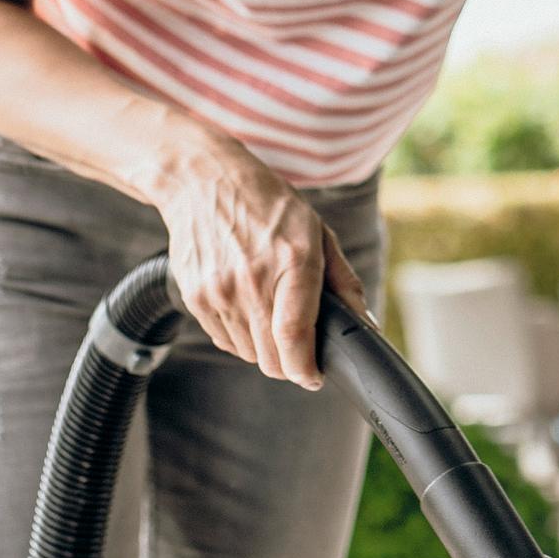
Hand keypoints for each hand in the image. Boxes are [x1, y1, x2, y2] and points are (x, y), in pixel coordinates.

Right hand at [150, 128, 368, 388]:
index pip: (294, 335)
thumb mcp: (317, 231)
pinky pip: (224, 340)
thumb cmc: (267, 204)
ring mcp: (218, 290)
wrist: (204, 181)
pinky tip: (244, 302)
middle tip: (298, 344)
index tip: (314, 376)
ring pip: (248, 354)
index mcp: (291, 261)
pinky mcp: (195, 297)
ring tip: (267, 309)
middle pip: (272, 357)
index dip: (306, 369)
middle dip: (290, 362)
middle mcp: (252, 280)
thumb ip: (342, 282)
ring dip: (264, 347)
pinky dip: (240, 335)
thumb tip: (363, 324)